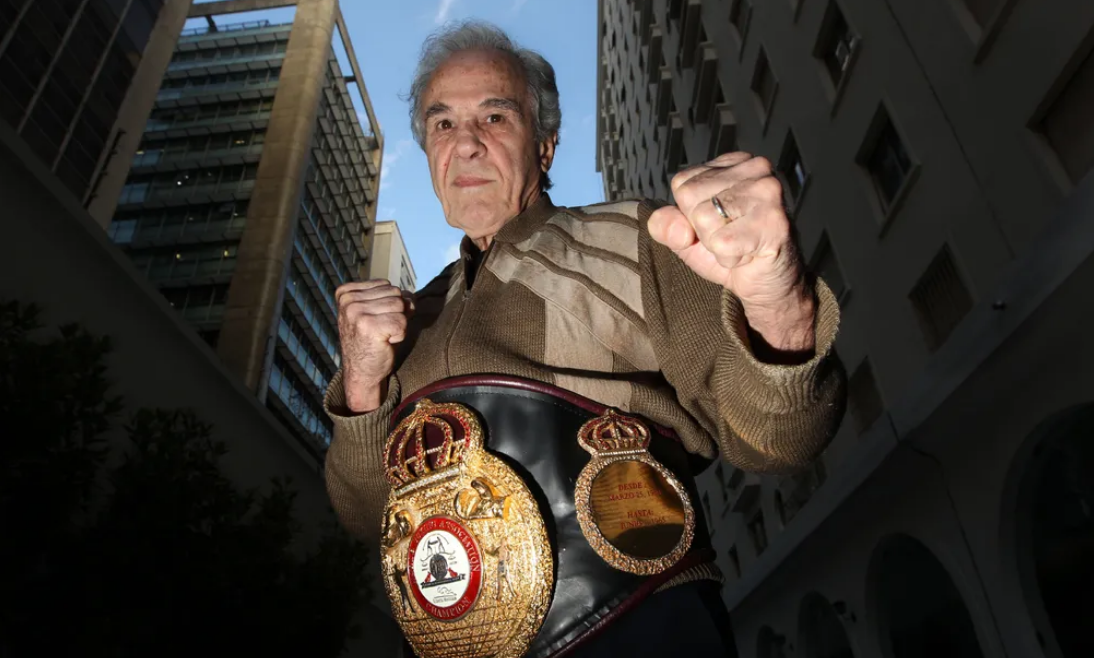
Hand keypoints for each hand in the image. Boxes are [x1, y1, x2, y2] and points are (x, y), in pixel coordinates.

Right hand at [335, 280, 414, 412]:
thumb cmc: (372, 341)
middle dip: (396, 312)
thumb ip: (388, 296)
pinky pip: (402, 322)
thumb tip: (410, 297)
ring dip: (399, 323)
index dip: (389, 304)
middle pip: (395, 293)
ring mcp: (356, 313)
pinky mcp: (369, 327)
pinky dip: (400, 334)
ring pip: (401, 306)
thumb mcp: (374, 311)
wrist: (362, 373)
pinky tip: (385, 343)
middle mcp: (348, 301)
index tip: (375, 321)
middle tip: (382, 330)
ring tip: (383, 336)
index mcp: (345, 293)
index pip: (386, 285)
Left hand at [648, 152, 814, 353]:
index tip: (718, 222)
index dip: (690, 214)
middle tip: (731, 236)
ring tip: (741, 243)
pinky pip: (723, 244)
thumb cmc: (730, 251)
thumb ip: (666, 225)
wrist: (768, 283)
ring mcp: (768, 192)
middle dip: (703, 230)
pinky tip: (749, 254)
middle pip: (690, 199)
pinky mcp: (774, 222)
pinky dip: (730, 259)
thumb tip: (675, 226)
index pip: (682, 184)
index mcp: (733, 163)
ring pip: (704, 220)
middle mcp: (755, 168)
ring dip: (717, 246)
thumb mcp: (686, 237)